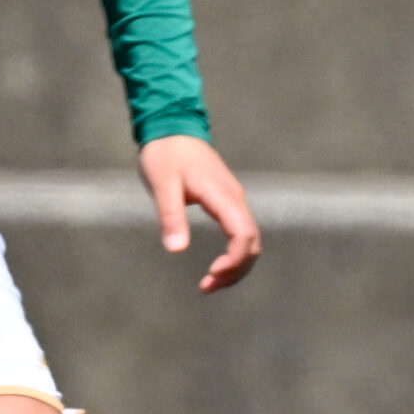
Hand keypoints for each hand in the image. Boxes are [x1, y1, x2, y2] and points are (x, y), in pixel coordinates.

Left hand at [137, 134, 260, 293]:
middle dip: (236, 270)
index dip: (234, 260)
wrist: (172, 127)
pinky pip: (240, 234)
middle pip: (252, 243)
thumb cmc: (165, 154)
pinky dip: (233, 254)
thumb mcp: (162, 185)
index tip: (211, 274)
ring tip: (209, 284)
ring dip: (236, 265)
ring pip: (249, 241)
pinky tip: (216, 267)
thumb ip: (171, 216)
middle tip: (207, 287)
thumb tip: (176, 250)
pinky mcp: (226, 202)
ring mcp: (233, 200)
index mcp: (222, 196)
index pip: (243, 235)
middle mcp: (234, 199)